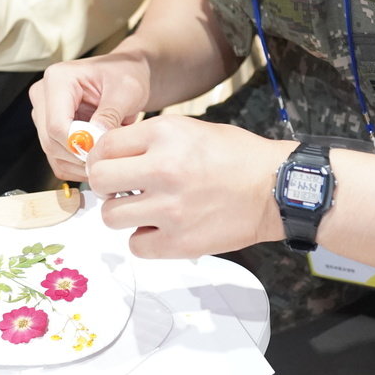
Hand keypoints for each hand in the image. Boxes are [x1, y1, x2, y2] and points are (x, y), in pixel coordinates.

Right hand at [28, 48, 151, 181]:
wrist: (124, 76)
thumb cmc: (124, 75)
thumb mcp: (126, 90)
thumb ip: (110, 114)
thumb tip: (95, 139)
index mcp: (58, 79)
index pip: (56, 125)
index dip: (79, 144)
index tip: (102, 149)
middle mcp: (44, 96)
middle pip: (51, 142)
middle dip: (81, 154)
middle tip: (108, 154)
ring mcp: (43, 115)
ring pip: (53, 154)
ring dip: (81, 162)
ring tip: (106, 151)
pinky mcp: (49, 131)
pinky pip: (58, 160)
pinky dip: (78, 165)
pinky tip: (97, 155)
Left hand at [88, 115, 290, 258]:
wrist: (275, 188)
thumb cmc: (236, 156)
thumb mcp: (189, 128)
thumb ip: (149, 139)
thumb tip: (110, 153)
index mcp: (164, 135)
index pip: (104, 146)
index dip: (102, 157)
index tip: (110, 164)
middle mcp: (163, 169)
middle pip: (99, 181)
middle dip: (105, 186)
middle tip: (120, 188)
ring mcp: (170, 209)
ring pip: (110, 217)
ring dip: (122, 214)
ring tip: (143, 209)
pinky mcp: (180, 242)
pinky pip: (136, 246)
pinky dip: (144, 240)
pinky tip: (160, 229)